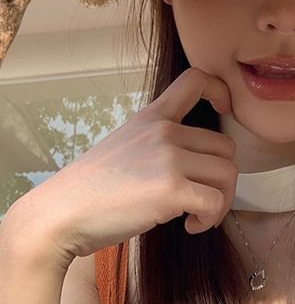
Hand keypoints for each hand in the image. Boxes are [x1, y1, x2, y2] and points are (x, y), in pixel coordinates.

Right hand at [9, 67, 236, 260]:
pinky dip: (210, 218)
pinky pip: (214, 202)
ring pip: (227, 174)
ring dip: (220, 200)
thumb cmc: (92, 188)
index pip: (195, 79)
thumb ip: (159, 140)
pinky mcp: (170, 190)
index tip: (225, 111)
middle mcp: (164, 131)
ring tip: (197, 214)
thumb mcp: (127, 143)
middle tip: (204, 198)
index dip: (220, 90)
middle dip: (222, 176)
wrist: (58, 215)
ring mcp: (168, 158)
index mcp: (153, 116)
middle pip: (225, 146)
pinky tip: (190, 224)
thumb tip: (196, 157)